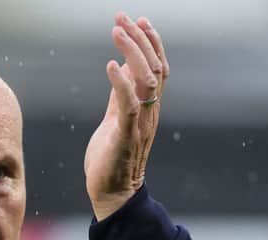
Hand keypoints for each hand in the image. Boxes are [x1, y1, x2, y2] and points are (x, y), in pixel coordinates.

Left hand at [85, 12, 169, 219]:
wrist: (112, 193)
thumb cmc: (111, 158)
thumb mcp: (115, 119)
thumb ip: (121, 95)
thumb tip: (122, 66)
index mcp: (148, 108)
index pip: (158, 68)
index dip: (150, 42)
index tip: (138, 20)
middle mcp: (149, 113)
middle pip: (154, 67)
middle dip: (139, 39)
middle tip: (122, 18)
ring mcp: (140, 124)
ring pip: (146, 80)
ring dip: (132, 52)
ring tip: (117, 31)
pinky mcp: (125, 136)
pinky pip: (128, 105)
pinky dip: (121, 83)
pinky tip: (110, 64)